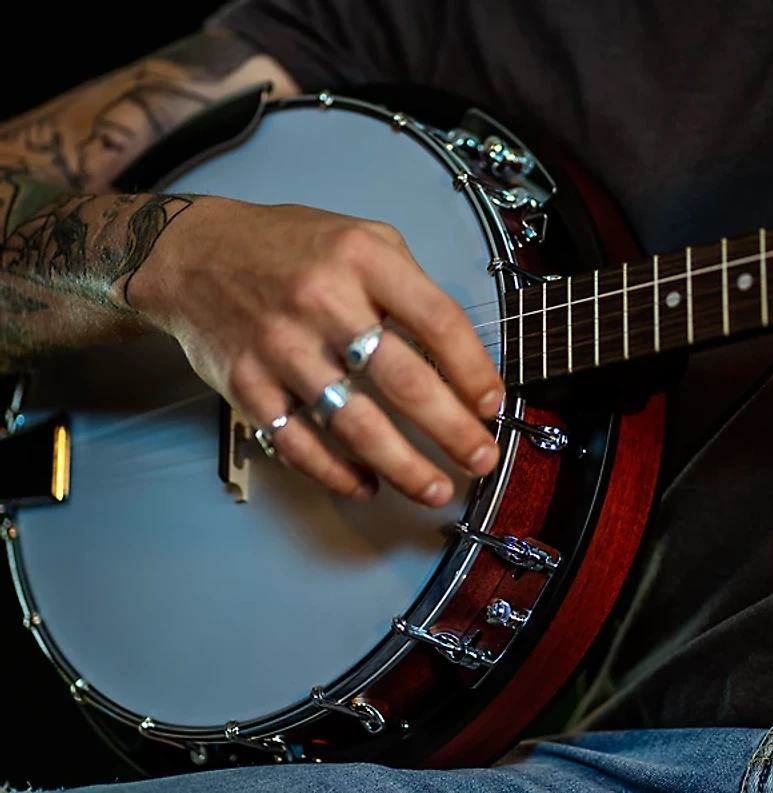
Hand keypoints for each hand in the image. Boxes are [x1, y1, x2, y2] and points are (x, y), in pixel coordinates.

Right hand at [130, 198, 504, 506]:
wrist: (193, 254)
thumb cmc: (285, 247)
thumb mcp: (359, 236)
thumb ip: (408, 284)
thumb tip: (455, 354)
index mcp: (362, 259)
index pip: (438, 321)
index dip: (474, 370)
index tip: (492, 404)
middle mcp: (323, 301)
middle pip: (404, 382)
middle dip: (452, 431)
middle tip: (480, 459)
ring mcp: (281, 347)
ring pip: (355, 423)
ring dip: (403, 466)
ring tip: (433, 489)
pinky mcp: (247, 384)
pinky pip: (298, 442)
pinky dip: (335, 472)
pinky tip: (364, 484)